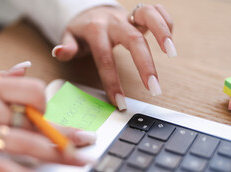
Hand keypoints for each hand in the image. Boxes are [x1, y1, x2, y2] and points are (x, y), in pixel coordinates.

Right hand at [0, 67, 95, 171]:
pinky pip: (4, 171)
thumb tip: (27, 68)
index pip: (32, 90)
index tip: (51, 116)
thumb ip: (1, 77)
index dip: (47, 104)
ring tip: (79, 164)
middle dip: (66, 134)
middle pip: (36, 121)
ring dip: (58, 157)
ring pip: (27, 146)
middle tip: (87, 143)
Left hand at [52, 4, 175, 109]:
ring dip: (163, 33)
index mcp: (95, 31)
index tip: (120, 102)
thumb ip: (67, 46)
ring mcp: (128, 15)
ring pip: (149, 16)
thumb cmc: (82, 30)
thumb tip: (59, 53)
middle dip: (146, 65)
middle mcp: (114, 22)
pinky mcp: (138, 12)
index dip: (113, 82)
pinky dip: (166, 22)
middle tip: (154, 88)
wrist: (91, 9)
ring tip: (172, 54)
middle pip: (133, 40)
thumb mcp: (69, 38)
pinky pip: (156, 10)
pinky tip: (169, 41)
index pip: (105, 59)